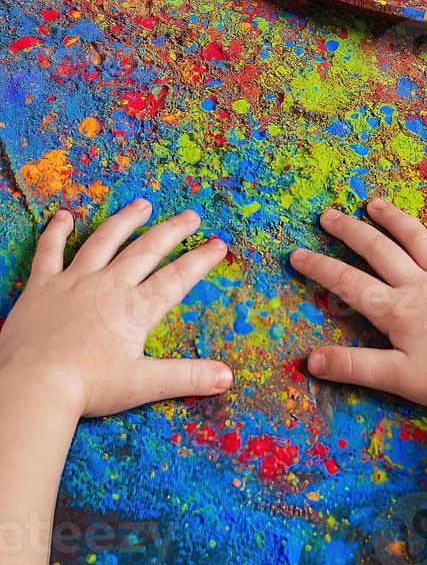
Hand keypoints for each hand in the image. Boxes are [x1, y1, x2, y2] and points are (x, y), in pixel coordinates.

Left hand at [0, 200, 231, 417]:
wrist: (32, 384)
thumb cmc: (87, 387)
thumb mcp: (143, 384)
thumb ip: (187, 375)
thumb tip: (227, 377)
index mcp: (135, 309)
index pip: (177, 279)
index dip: (200, 260)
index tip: (218, 244)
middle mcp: (109, 286)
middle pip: (146, 250)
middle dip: (172, 231)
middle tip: (190, 216)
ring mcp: (75, 281)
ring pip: (104, 241)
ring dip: (125, 221)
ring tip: (142, 205)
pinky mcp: (43, 284)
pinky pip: (50, 251)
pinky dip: (57, 232)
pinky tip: (63, 216)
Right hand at [290, 199, 426, 411]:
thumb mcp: (396, 377)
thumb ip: (353, 365)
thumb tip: (310, 360)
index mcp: (396, 310)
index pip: (348, 283)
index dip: (320, 268)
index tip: (296, 254)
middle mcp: (419, 285)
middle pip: (378, 250)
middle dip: (350, 231)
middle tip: (328, 215)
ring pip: (418, 239)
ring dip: (394, 220)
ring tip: (375, 204)